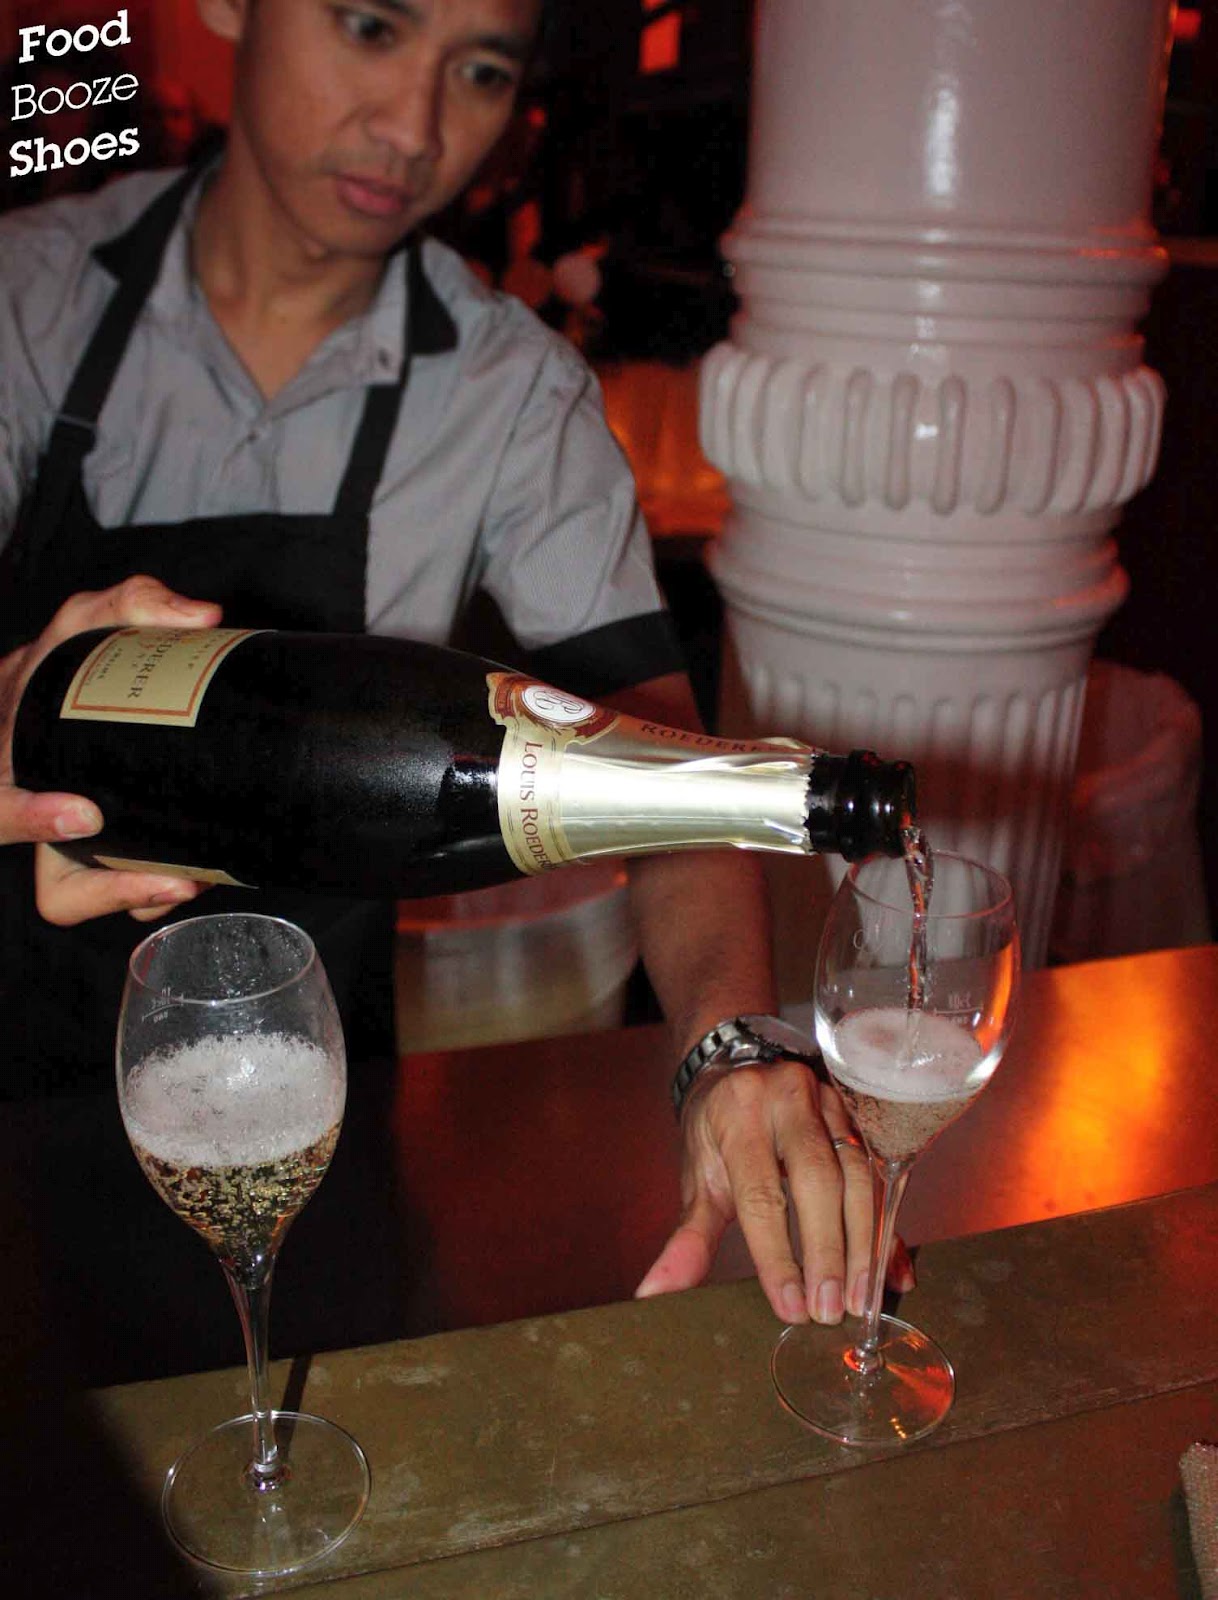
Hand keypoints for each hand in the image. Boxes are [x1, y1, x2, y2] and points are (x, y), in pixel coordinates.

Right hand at [0, 575, 220, 922]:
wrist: (37, 696)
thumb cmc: (54, 665)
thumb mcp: (80, 623)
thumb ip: (132, 604)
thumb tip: (200, 617)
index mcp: (9, 763)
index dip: (29, 818)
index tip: (85, 813)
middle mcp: (28, 811)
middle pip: (54, 889)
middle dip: (110, 890)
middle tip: (172, 878)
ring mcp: (61, 844)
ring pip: (85, 900)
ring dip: (138, 898)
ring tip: (191, 879)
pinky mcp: (96, 856)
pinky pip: (116, 891)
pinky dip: (149, 890)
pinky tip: (192, 873)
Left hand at [635, 1065, 914, 1324]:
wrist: (737, 1067)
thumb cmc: (716, 1131)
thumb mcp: (698, 1176)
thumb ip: (688, 1238)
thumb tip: (653, 1294)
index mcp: (740, 1114)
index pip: (761, 1191)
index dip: (777, 1254)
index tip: (790, 1308)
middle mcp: (789, 1099)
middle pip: (819, 1178)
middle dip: (828, 1250)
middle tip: (831, 1309)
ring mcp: (831, 1101)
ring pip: (859, 1175)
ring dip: (864, 1244)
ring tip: (861, 1300)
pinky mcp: (860, 1114)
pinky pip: (881, 1174)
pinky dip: (886, 1228)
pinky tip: (894, 1274)